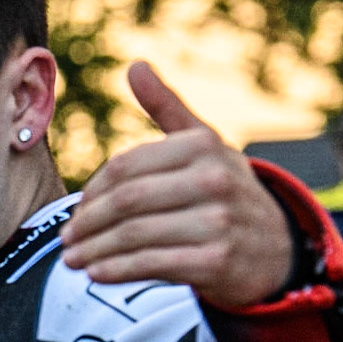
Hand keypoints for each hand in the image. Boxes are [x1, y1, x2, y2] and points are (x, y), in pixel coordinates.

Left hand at [60, 62, 294, 309]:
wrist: (276, 247)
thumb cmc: (225, 191)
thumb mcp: (204, 145)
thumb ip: (167, 107)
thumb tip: (135, 66)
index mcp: (202, 146)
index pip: (125, 167)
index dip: (92, 191)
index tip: (76, 211)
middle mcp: (214, 180)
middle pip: (127, 201)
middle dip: (88, 223)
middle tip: (66, 240)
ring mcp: (218, 221)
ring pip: (136, 235)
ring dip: (96, 251)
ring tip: (73, 260)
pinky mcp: (217, 261)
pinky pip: (154, 265)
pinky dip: (118, 271)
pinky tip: (97, 274)